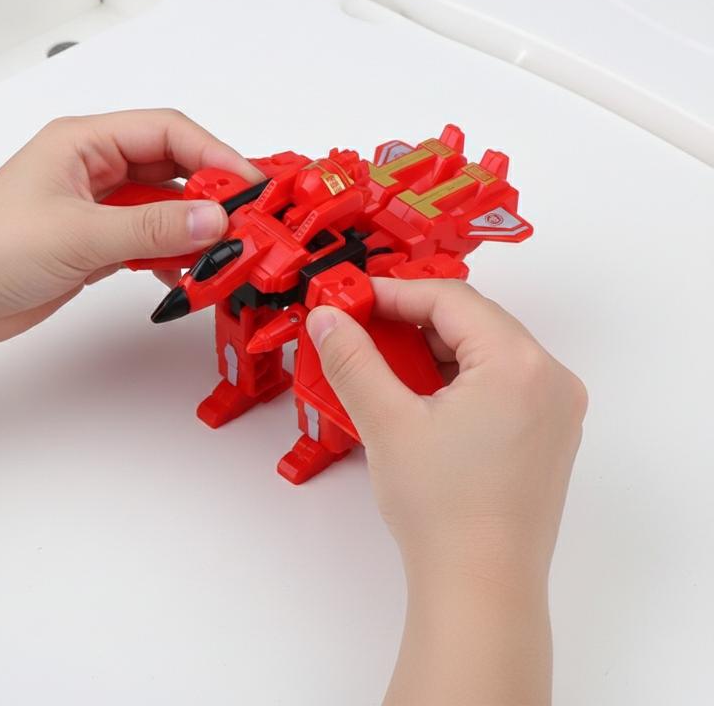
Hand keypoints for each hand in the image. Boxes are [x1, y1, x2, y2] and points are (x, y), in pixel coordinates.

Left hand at [0, 109, 259, 373]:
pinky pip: (154, 239)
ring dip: (195, 229)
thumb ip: (153, 227)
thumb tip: (213, 219)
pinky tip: (185, 272)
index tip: (247, 184)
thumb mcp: (80, 234)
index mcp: (85, 142)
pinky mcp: (102, 240)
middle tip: (245, 219)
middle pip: (174, 167)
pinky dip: (175, 254)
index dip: (214, 153)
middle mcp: (97, 168)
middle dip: (211, 193)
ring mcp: (101, 206)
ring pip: (167, 206)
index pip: (168, 132)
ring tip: (220, 251)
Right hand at [306, 278, 586, 704]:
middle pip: (473, 322)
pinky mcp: (549, 435)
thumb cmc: (442, 510)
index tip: (354, 299)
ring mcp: (556, 409)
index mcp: (519, 363)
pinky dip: (460, 378)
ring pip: (487, 352)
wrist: (480, 590)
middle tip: (364, 330)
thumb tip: (327, 318)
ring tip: (386, 366)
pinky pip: (501, 382)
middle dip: (413, 321)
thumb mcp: (387, 422)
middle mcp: (550, 378)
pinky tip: (422, 396)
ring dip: (435, 350)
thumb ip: (353, 359)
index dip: (395, 293)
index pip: (451, 299)